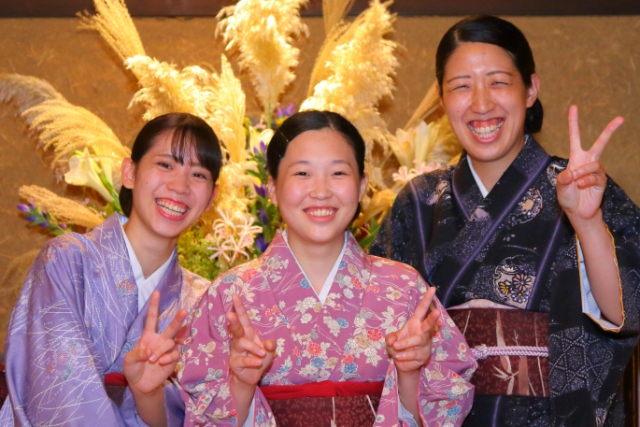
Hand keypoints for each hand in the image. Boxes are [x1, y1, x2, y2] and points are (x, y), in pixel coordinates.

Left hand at [124, 291, 186, 394]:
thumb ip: (137, 354)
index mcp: (148, 336)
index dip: (154, 306)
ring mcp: (167, 350)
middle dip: (178, 319)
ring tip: (154, 360)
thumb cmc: (133, 369)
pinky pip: (174, 354)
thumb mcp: (129, 361)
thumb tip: (149, 350)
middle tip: (184, 310)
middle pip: (171, 327)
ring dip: (162, 350)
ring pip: (171, 342)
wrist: (141, 385)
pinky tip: (161, 363)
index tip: (156, 292)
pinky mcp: (173, 360)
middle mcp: (160, 340)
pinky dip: (167, 358)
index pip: (152, 318)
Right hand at [228, 293, 276, 386]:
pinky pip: (243, 360)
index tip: (235, 295)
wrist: (252, 377)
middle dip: (233, 321)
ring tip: (263, 353)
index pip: (243, 318)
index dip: (239, 307)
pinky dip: (252, 360)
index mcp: (248, 333)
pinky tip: (258, 362)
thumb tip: (270, 343)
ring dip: (253, 347)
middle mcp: (240, 340)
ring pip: (241, 343)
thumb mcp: (269, 351)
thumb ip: (271, 345)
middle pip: (236, 328)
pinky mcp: (235, 363)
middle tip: (230, 314)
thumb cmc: (259, 358)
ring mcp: (236, 351)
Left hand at [385, 286, 439, 373]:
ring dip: (405, 344)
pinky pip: (414, 355)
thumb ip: (390, 338)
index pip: (422, 309)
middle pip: (428, 325)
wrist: (403, 363)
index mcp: (415, 323)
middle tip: (437, 312)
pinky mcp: (425, 356)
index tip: (432, 288)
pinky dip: (404, 356)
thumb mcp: (391, 340)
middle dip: (432, 318)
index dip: (427, 299)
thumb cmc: (398, 346)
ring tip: (396, 347)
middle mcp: (422, 332)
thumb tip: (392, 341)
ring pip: (418, 341)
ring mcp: (425, 345)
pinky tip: (400, 357)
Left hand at [556, 105, 623, 223]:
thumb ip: (563, 179)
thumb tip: (571, 173)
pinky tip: (582, 186)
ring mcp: (596, 171)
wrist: (577, 211)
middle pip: (600, 143)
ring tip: (576, 183)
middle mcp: (588, 161)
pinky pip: (595, 177)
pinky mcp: (602, 180)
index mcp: (576, 158)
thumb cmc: (568, 196)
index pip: (575, 137)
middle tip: (620, 118)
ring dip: (582, 174)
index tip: (573, 107)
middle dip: (610, 131)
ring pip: (593, 165)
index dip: (573, 123)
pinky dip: (586, 182)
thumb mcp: (560, 186)